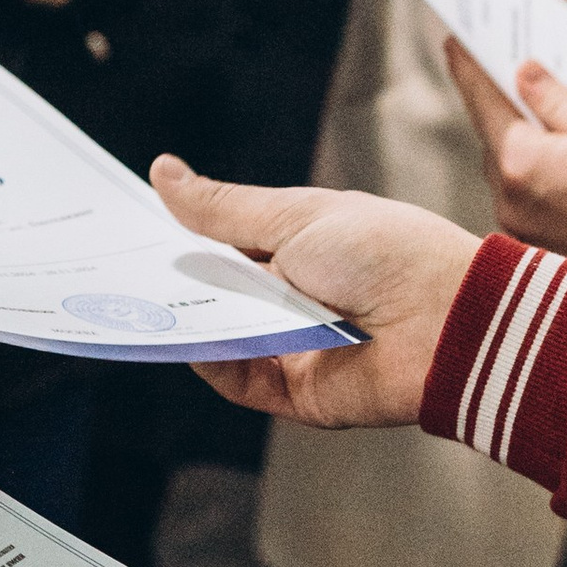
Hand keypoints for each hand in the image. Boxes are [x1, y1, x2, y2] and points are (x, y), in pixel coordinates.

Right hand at [151, 158, 476, 428]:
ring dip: (188, 320)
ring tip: (144, 299)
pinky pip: (241, 380)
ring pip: (222, 337)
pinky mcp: (299, 392)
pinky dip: (214, 362)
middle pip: (216, 293)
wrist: (449, 319)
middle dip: (173, 280)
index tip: (128, 227)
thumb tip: (163, 173)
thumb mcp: (295, 215)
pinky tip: (196, 338)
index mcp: (296, 246)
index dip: (180, 237)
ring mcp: (294, 345)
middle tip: (118, 266)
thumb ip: (224, 208)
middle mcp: (292, 296)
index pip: (223, 243)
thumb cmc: (388, 251)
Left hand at [444, 40, 566, 270]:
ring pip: (513, 174)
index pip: (482, 102)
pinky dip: (542, 179)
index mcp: (519, 162)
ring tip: (547, 120)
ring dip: (525, 147)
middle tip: (510, 78)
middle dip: (503, 109)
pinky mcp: (548, 250)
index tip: (455, 44)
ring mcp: (526, 231)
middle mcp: (510, 201)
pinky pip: (532, 202)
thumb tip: (523, 74)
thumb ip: (555, 98)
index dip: (469, 68)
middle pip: (494, 140)